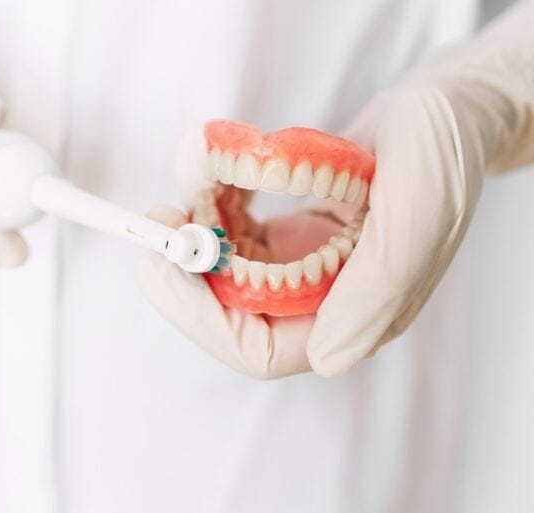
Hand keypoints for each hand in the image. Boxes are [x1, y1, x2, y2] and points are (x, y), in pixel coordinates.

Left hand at [138, 0, 533, 377]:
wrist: (444, 112)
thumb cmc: (442, 153)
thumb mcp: (417, 211)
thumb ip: (377, 287)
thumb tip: (327, 359)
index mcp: (355, 315)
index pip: (259, 350)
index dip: (202, 317)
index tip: (163, 263)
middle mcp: (321, 302)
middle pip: (228, 314)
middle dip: (187, 268)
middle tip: (160, 218)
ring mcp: (301, 270)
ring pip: (222, 271)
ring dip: (196, 227)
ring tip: (194, 173)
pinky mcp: (289, 237)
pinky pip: (232, 234)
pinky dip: (214, 202)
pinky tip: (216, 171)